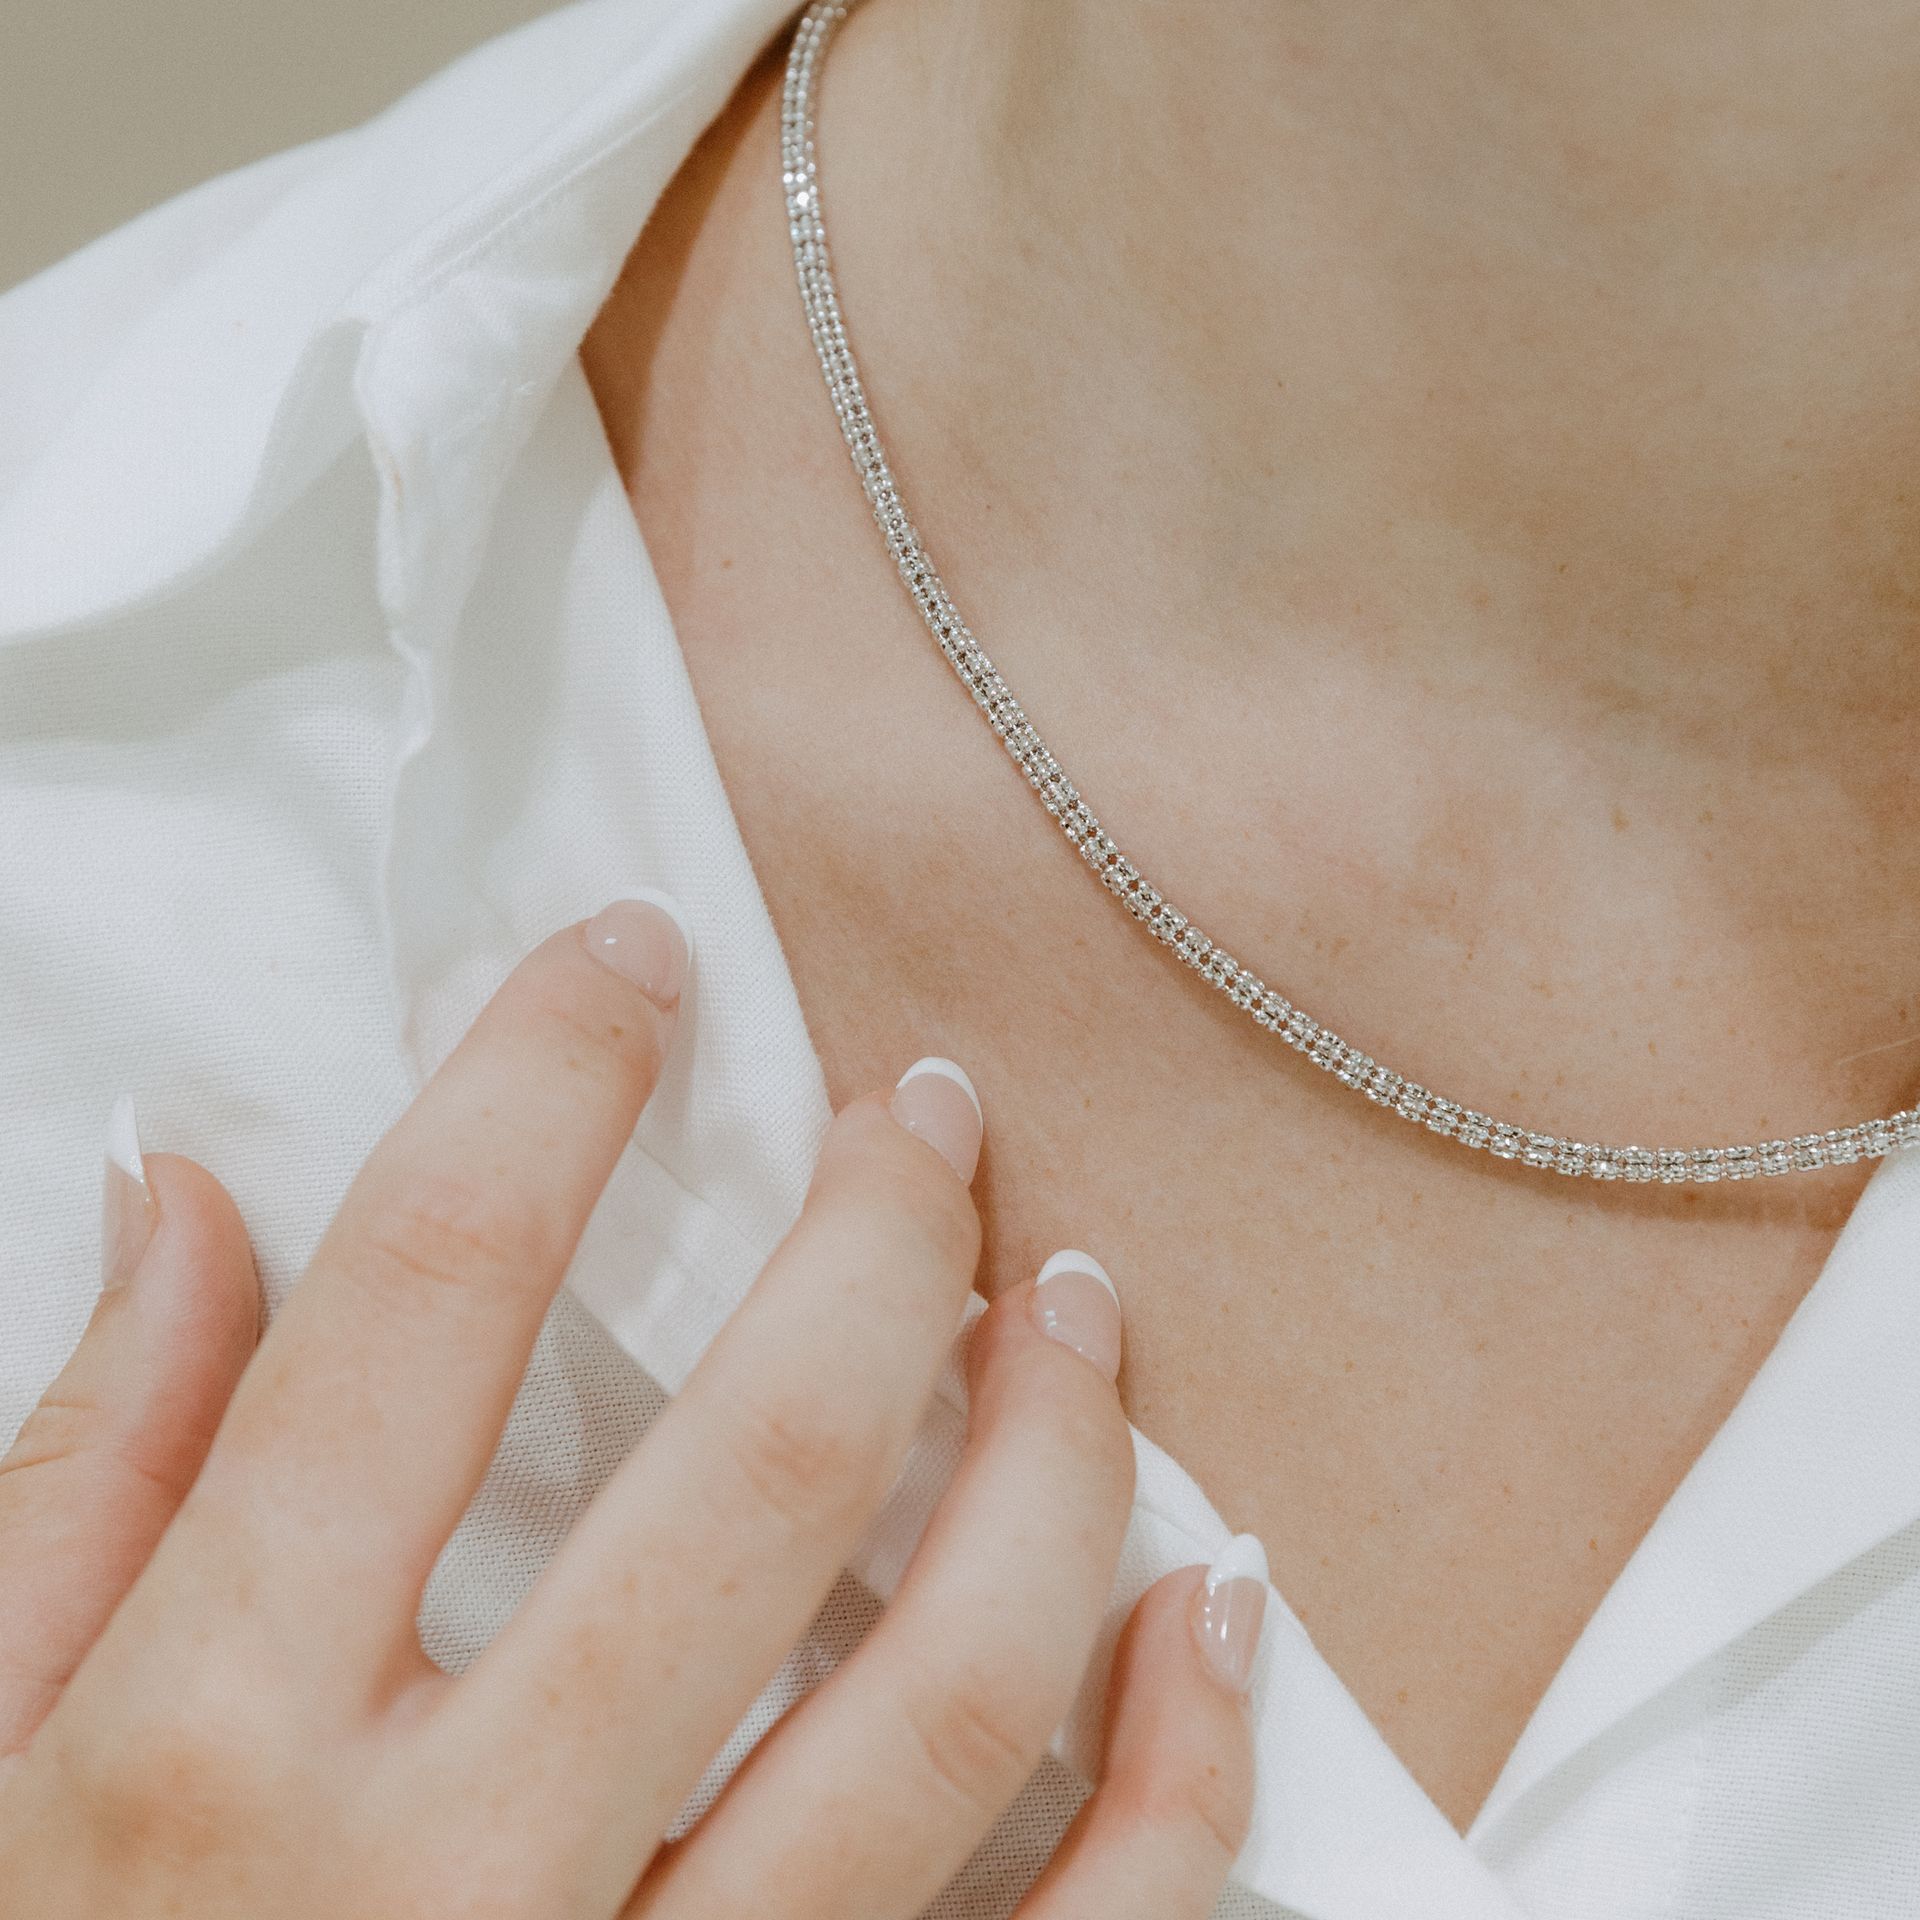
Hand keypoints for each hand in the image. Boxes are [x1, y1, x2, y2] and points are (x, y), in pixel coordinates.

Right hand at [0, 899, 1263, 1917]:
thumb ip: (82, 1486)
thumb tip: (185, 1201)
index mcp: (213, 1755)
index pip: (420, 1308)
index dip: (545, 1081)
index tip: (638, 961)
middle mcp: (449, 1891)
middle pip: (756, 1472)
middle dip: (874, 1239)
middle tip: (925, 1108)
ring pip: (950, 1698)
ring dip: (1056, 1458)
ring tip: (1076, 1298)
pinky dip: (1182, 1769)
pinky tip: (1214, 1597)